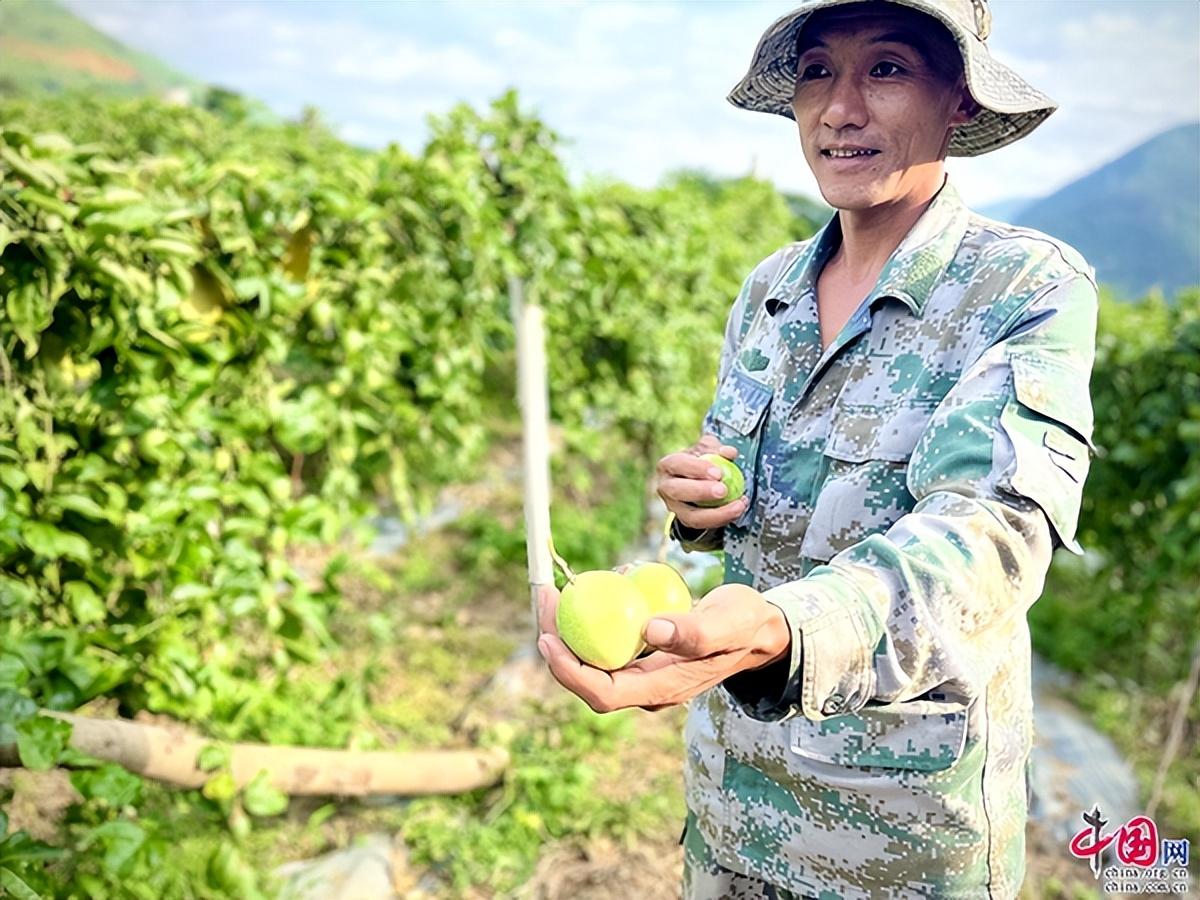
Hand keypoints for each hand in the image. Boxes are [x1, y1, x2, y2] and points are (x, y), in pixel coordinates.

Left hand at [535, 582, 790, 712]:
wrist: (760, 629)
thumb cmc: (747, 625)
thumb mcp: (730, 623)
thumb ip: (695, 631)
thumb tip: (649, 631)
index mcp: (662, 689)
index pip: (603, 693)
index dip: (569, 672)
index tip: (548, 638)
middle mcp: (646, 687)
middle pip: (587, 676)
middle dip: (558, 644)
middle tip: (545, 599)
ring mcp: (644, 673)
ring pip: (592, 658)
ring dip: (570, 628)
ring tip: (557, 590)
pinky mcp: (643, 655)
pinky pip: (607, 640)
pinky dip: (593, 616)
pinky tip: (591, 585)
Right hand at [656, 433, 748, 530]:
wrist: (695, 479)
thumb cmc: (699, 461)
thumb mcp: (708, 449)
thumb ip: (718, 449)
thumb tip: (729, 453)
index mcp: (668, 465)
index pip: (678, 464)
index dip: (697, 468)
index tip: (718, 472)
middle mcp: (666, 487)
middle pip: (678, 491)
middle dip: (701, 492)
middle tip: (723, 490)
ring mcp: (675, 507)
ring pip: (690, 516)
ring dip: (716, 514)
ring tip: (737, 506)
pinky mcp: (687, 521)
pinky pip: (704, 525)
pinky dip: (722, 519)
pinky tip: (737, 510)